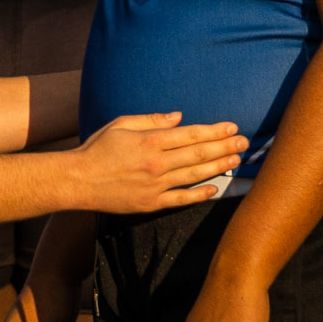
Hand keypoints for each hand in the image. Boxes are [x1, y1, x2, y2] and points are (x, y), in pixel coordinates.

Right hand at [73, 114, 247, 213]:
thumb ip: (150, 119)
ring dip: (219, 166)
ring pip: (195, 174)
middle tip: (244, 142)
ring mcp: (156, 185)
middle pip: (199, 153)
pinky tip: (215, 187)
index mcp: (150, 141)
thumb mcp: (120, 124)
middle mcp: (157, 163)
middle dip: (225, 146)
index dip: (214, 130)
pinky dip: (200, 194)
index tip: (231, 127)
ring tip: (236, 159)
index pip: (191, 134)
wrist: (78, 181)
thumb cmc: (97, 149)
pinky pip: (182, 199)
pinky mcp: (152, 203)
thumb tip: (178, 117)